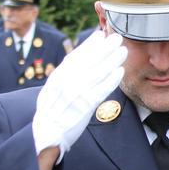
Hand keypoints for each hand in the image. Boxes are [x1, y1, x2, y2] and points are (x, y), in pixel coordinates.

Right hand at [32, 30, 126, 156]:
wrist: (46, 134)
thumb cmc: (53, 113)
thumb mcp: (54, 91)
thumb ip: (67, 77)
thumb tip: (82, 63)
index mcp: (57, 77)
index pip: (75, 57)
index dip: (89, 45)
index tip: (100, 35)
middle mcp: (64, 83)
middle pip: (87, 61)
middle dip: (104, 48)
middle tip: (117, 37)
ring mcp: (73, 94)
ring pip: (96, 73)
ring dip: (111, 60)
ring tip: (122, 51)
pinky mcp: (83, 107)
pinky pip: (99, 91)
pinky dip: (110, 80)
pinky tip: (119, 72)